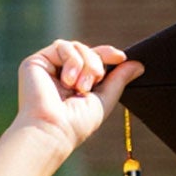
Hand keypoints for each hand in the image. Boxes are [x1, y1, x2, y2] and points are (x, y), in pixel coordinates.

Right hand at [12, 41, 138, 159]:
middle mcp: (62, 73)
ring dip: (86, 64)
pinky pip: (62, 46)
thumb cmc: (78, 122)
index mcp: (77, 82)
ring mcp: (49, 66)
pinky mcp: (36, 61)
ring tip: (81, 87)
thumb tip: (138, 64)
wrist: (54, 128)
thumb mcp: (105, 99)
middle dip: (97, 63)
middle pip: (87, 50)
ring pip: (76, 46)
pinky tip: (68, 81)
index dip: (108, 54)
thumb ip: (119, 80)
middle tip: (95, 81)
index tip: (121, 57)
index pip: (94, 59)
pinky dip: (72, 61)